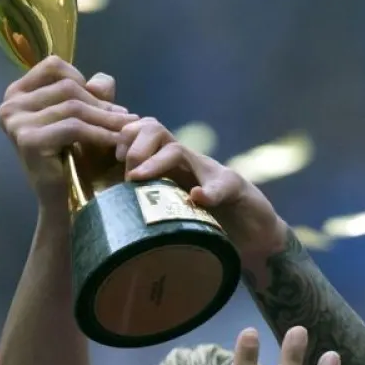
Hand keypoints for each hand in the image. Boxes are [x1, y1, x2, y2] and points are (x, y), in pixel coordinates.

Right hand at [0, 58, 137, 205]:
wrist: (62, 202)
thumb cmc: (71, 157)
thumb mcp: (80, 116)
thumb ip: (90, 92)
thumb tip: (100, 80)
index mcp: (16, 94)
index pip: (52, 66)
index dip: (81, 78)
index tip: (102, 100)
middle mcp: (9, 105)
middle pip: (66, 87)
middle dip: (100, 102)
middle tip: (126, 117)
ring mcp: (15, 123)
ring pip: (73, 107)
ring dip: (106, 118)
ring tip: (128, 127)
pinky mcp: (28, 140)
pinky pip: (74, 128)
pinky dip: (100, 133)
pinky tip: (117, 142)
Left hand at [119, 119, 286, 263]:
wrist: (255, 234)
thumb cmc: (207, 225)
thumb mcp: (171, 214)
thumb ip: (147, 205)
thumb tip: (109, 213)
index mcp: (168, 166)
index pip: (141, 133)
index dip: (122, 139)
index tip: (112, 159)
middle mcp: (186, 164)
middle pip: (155, 130)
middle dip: (135, 146)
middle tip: (128, 174)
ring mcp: (212, 174)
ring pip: (178, 151)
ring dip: (157, 161)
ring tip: (141, 178)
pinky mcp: (237, 190)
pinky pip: (223, 184)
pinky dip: (209, 191)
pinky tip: (198, 198)